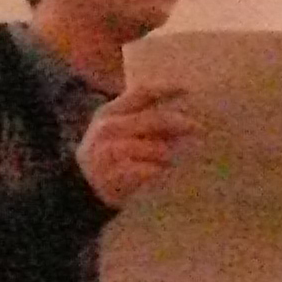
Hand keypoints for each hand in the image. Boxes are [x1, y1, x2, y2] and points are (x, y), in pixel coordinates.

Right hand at [74, 81, 197, 206]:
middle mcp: (106, 129)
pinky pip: (146, 171)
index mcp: (109, 112)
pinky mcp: (111, 176)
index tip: (188, 90)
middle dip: (178, 123)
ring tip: (182, 157)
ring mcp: (106, 153)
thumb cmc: (110, 157)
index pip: (141, 93)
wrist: (82, 192)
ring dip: (169, 153)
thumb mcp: (118, 131)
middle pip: (152, 120)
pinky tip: (163, 173)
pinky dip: (158, 172)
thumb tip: (184, 111)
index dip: (166, 89)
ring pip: (152, 148)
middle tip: (198, 128)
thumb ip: (142, 118)